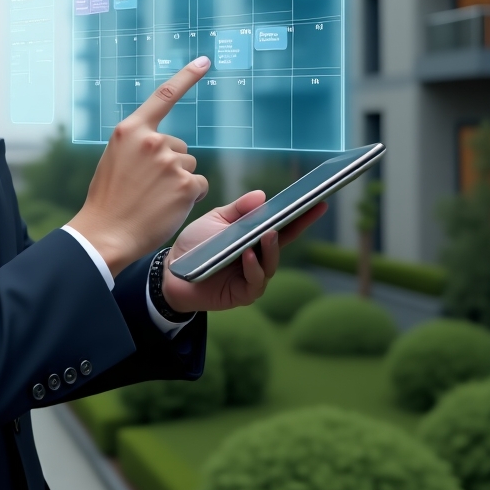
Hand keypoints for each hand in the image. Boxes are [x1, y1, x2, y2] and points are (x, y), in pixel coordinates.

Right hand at [68, 58, 210, 277]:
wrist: (105, 234)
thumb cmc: (108, 200)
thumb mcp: (115, 160)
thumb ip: (138, 145)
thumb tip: (164, 144)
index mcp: (130, 130)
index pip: (164, 96)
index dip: (187, 77)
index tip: (204, 61)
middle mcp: (152, 140)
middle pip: (180, 146)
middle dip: (171, 165)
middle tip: (147, 188)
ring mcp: (170, 162)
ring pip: (189, 166)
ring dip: (179, 182)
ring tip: (154, 199)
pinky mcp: (185, 184)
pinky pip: (199, 185)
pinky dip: (189, 198)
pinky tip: (167, 208)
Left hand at [161, 191, 327, 312]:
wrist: (171, 272)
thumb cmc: (195, 245)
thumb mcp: (216, 220)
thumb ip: (238, 210)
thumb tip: (262, 195)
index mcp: (254, 239)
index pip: (283, 227)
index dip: (302, 216)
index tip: (318, 202)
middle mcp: (259, 258)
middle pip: (283, 243)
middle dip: (296, 227)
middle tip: (303, 210)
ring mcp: (253, 277)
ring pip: (271, 263)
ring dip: (270, 248)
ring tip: (266, 233)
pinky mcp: (242, 294)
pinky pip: (254, 281)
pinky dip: (253, 267)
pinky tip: (247, 255)